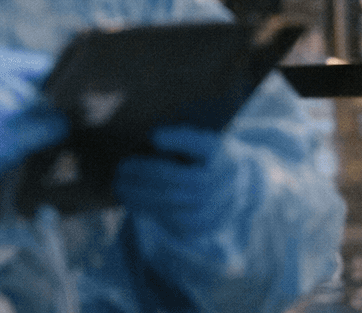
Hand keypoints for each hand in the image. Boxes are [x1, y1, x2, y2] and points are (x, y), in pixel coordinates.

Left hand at [112, 125, 238, 235]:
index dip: (179, 139)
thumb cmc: (213, 157)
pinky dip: (146, 207)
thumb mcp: (206, 140)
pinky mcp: (200, 227)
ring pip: (169, 201)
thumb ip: (183, 138)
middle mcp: (221, 182)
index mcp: (223, 154)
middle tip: (121, 167)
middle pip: (177, 177)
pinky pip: (168, 218)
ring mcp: (212, 208)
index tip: (153, 134)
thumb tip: (152, 138)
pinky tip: (131, 200)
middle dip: (143, 173)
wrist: (242, 188)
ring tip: (119, 185)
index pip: (204, 145)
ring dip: (137, 194)